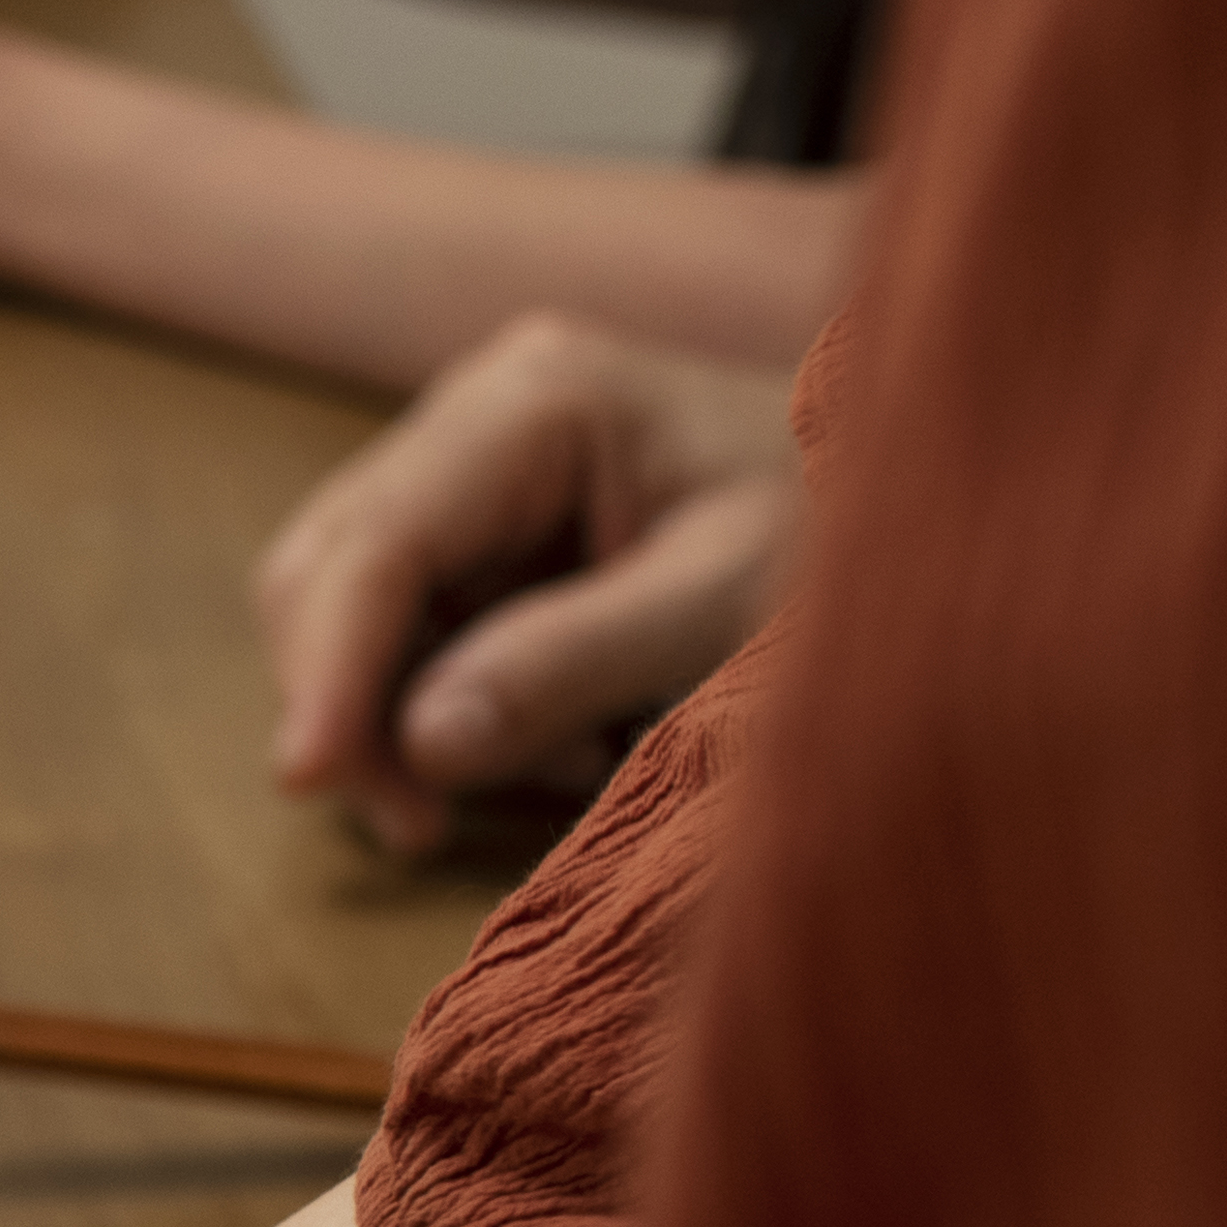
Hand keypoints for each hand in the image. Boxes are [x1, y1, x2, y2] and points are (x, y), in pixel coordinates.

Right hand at [250, 312, 803, 855]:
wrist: (920, 506)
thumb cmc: (847, 536)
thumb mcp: (725, 607)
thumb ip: (569, 664)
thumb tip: (422, 743)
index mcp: (535, 402)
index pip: (378, 543)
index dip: (329, 668)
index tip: (307, 781)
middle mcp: (478, 415)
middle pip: (327, 571)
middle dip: (350, 706)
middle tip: (424, 825)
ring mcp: (472, 470)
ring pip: (348, 612)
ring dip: (399, 719)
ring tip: (546, 774)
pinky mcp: (485, 533)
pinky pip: (408, 636)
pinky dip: (449, 711)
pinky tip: (559, 745)